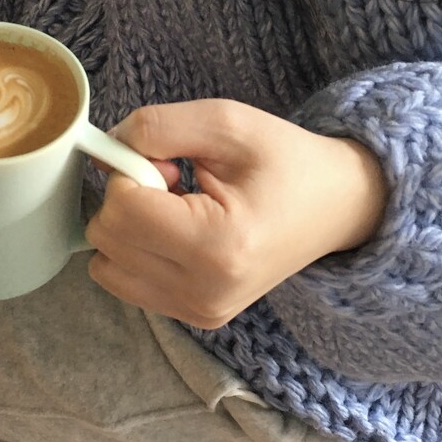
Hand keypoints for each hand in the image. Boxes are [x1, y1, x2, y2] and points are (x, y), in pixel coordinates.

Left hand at [85, 99, 387, 329]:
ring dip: (128, 227)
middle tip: (175, 180)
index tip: (170, 161)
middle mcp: (206, 293)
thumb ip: (155, 127)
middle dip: (128, 198)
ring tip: (178, 207)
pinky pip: (125, 281)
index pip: (120, 210)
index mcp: (219, 246)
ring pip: (105, 264)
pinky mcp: (196, 318)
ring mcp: (200, 312)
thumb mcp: (226, 123)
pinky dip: (137, 251)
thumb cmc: (287, 161)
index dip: (130, 171)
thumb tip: (105, 149)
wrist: (337, 207)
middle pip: (106, 238)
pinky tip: (179, 231)